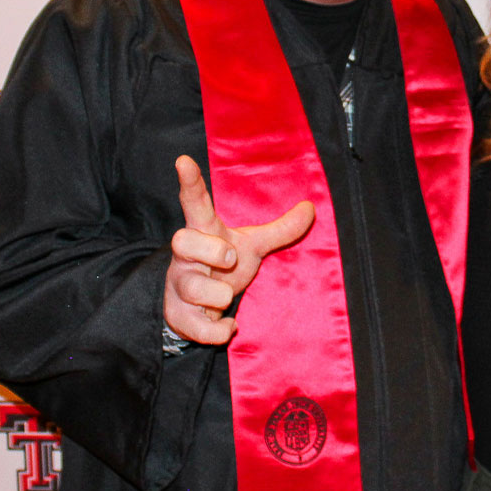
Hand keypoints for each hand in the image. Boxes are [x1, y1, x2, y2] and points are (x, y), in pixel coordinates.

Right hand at [162, 155, 313, 344]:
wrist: (195, 307)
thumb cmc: (222, 267)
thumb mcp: (252, 246)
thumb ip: (280, 230)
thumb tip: (311, 207)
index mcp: (204, 232)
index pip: (194, 203)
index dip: (189, 183)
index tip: (183, 159)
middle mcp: (185, 256)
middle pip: (182, 241)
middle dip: (209, 250)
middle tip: (229, 258)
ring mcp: (179, 285)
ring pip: (191, 286)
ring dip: (216, 293)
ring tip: (228, 296)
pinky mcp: (178, 315)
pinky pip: (195, 326)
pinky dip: (217, 330)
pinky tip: (229, 326)